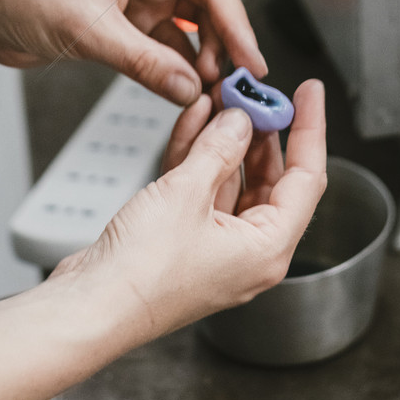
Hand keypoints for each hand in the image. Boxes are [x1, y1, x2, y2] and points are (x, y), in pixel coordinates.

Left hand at [0, 0, 298, 104]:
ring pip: (200, 20)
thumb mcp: (87, 29)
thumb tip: (191, 87)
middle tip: (247, 70)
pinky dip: (189, 66)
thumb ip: (143, 61)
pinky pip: (177, 43)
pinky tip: (194, 89)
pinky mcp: (136, 21)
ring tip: (219, 87)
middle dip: (232, 29)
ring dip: (213, 52)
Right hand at [50, 79, 326, 348]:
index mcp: (267, 248)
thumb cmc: (140, 274)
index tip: (308, 92)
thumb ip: (219, 150)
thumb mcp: (186, 194)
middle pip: (271, 176)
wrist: (89, 306)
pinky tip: (197, 119)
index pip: (307, 177)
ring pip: (234, 178)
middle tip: (254, 93)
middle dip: (261, 130)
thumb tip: (241, 121)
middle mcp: (249, 251)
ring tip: (222, 96)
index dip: (310, 128)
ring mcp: (217, 245)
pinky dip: (201, 155)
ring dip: (226, 137)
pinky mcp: (186, 239)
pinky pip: (205, 189)